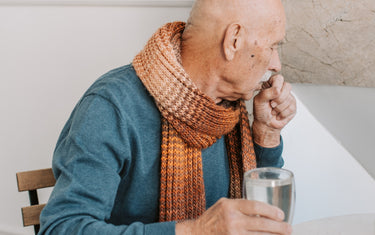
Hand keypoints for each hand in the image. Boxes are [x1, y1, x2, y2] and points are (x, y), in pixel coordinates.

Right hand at [176, 198, 291, 234]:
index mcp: (230, 206)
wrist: (197, 233)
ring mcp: (233, 234)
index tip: (280, 214)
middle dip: (278, 227)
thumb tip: (262, 209)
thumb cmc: (212, 218)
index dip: (271, 211)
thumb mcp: (224, 205)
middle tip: (288, 228)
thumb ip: (240, 206)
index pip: (255, 206)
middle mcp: (232, 220)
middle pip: (261, 224)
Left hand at [252, 74, 295, 146]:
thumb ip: (266, 93)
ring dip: (279, 108)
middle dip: (279, 98)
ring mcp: (288, 97)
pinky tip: (278, 115)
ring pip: (289, 98)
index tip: (272, 95)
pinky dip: (282, 114)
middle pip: (287, 86)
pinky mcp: (293, 105)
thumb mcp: (258, 101)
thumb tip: (278, 90)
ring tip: (273, 111)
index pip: (278, 78)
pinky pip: (291, 107)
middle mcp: (281, 89)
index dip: (277, 86)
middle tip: (271, 104)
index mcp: (271, 85)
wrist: (266, 124)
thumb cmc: (260, 111)